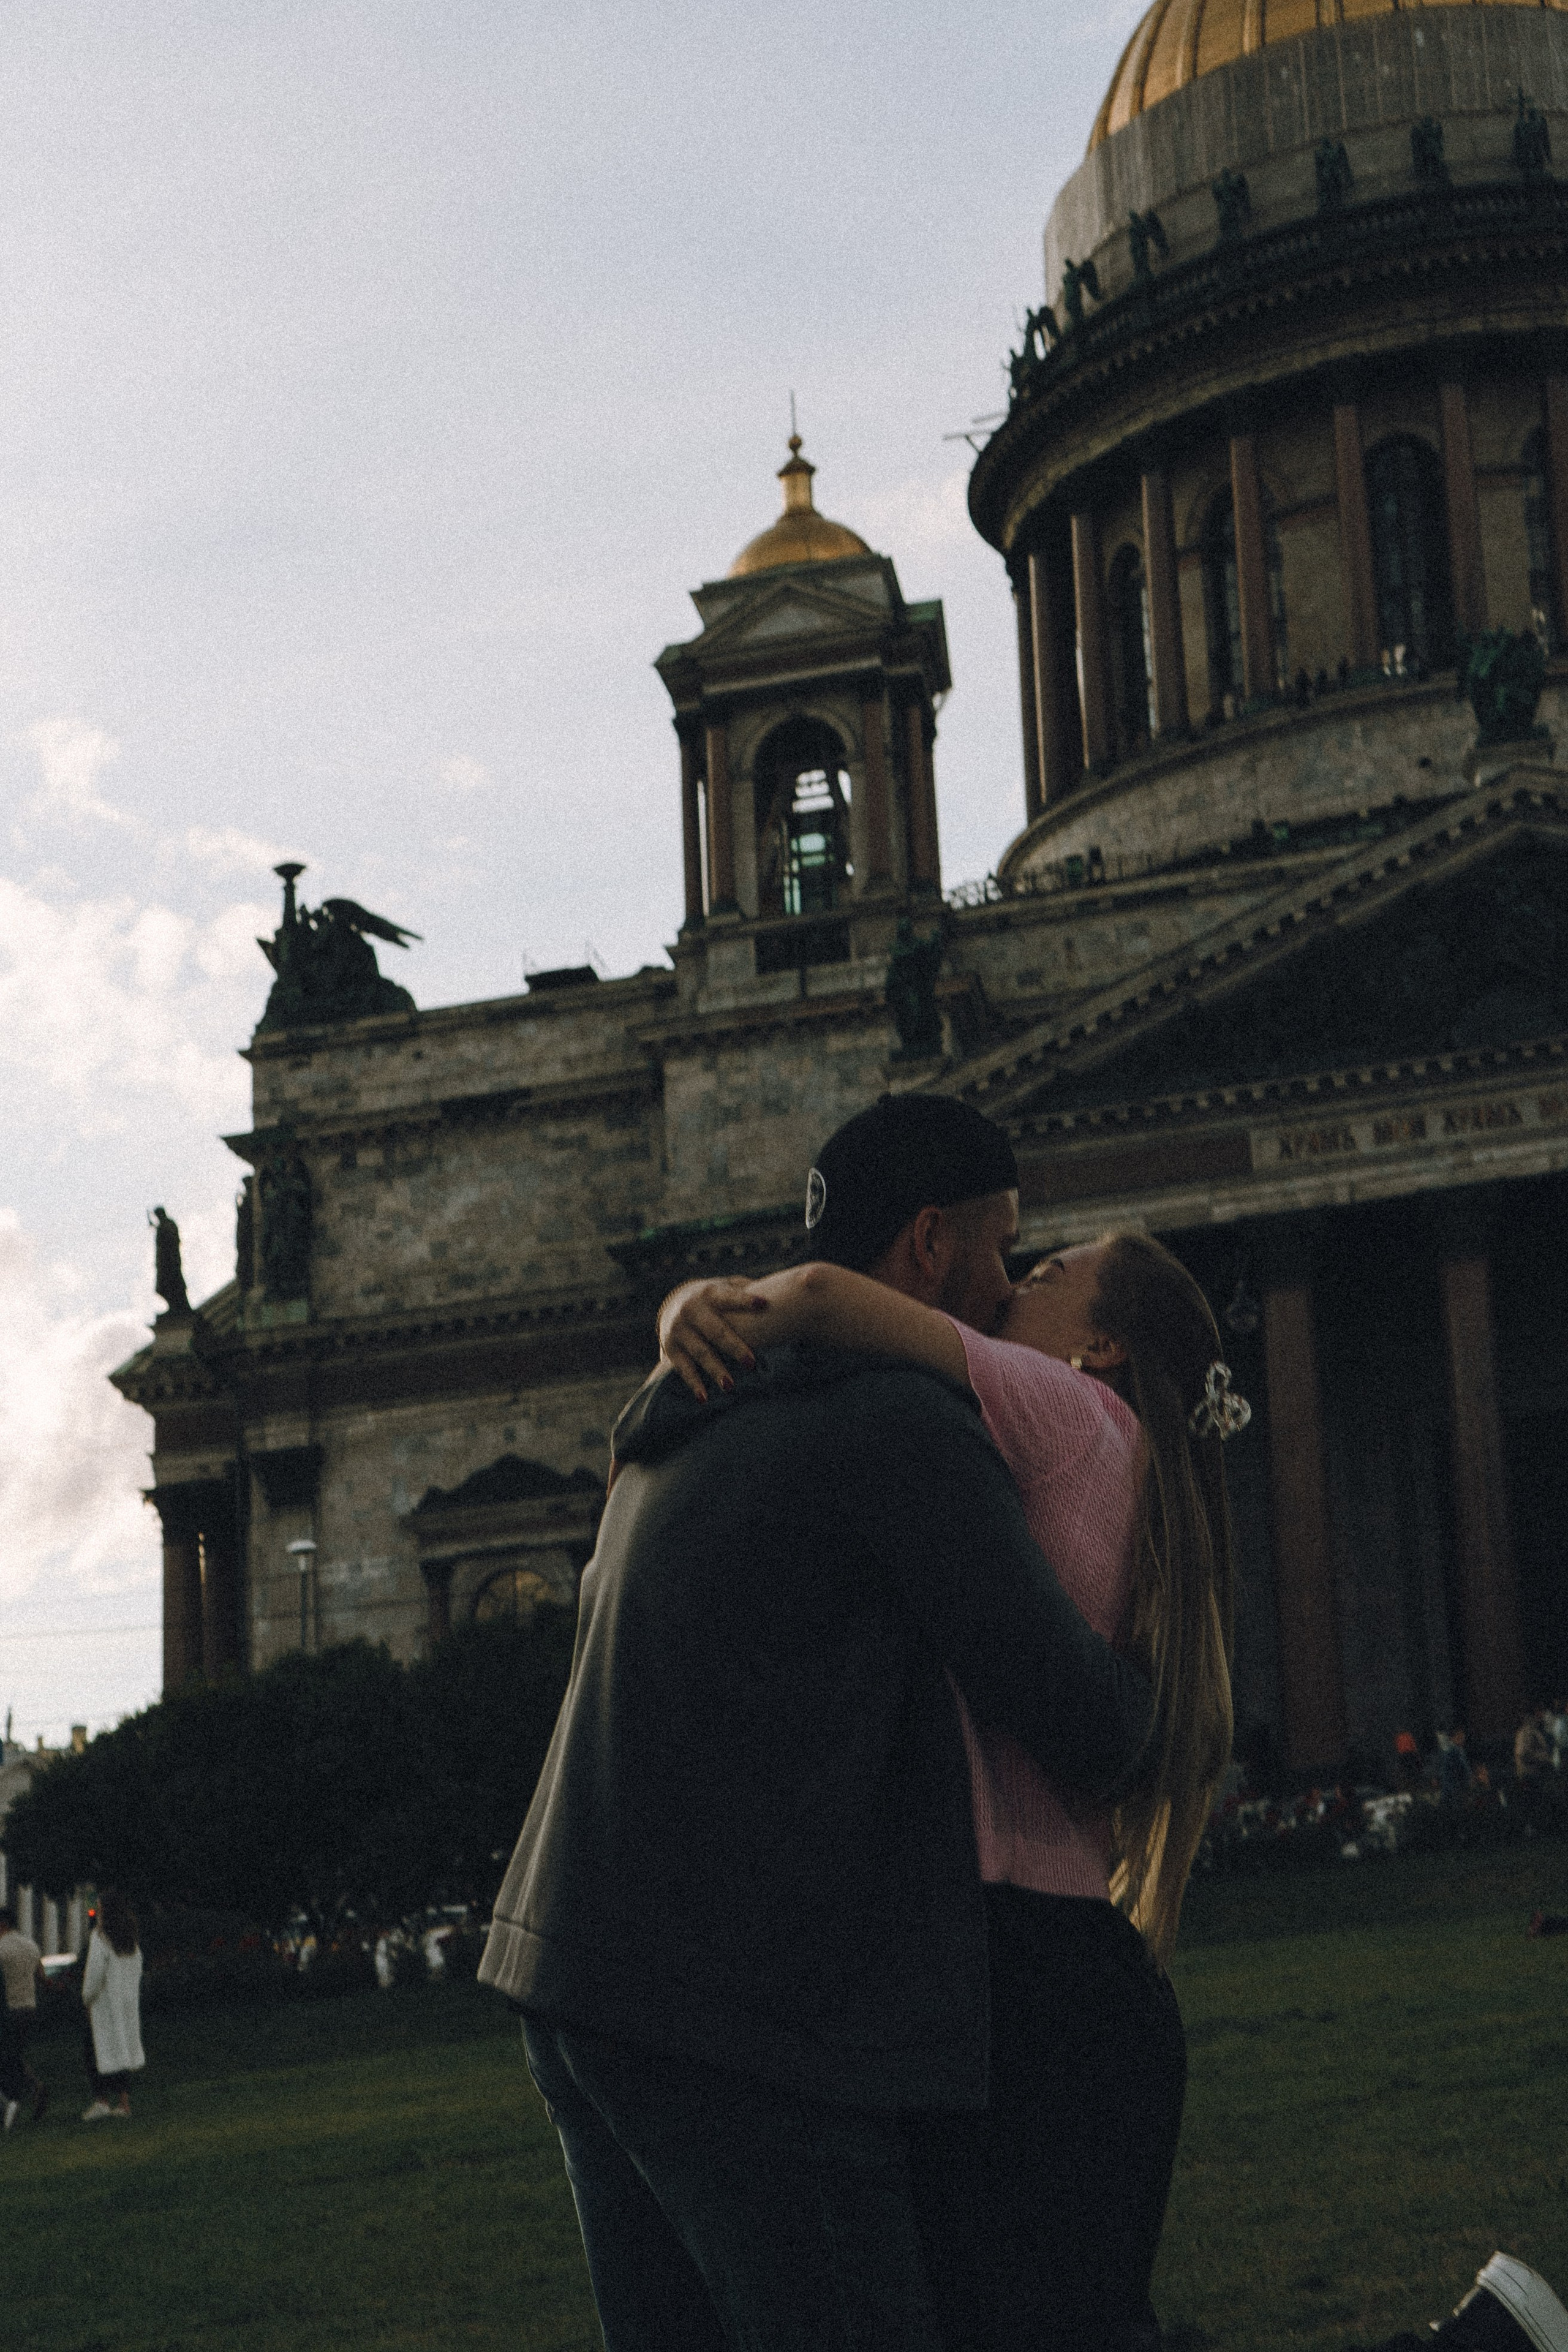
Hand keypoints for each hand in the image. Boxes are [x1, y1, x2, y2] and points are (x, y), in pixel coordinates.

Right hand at [660, 1277, 770, 1400]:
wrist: (672, 1303)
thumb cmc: (714, 1299)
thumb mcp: (724, 1287)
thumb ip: (745, 1288)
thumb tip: (782, 1286)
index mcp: (709, 1293)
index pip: (728, 1297)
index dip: (745, 1300)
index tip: (764, 1304)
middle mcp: (691, 1310)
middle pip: (716, 1331)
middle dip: (734, 1347)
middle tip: (752, 1363)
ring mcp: (679, 1330)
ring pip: (700, 1352)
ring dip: (715, 1369)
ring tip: (731, 1386)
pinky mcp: (670, 1348)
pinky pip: (683, 1368)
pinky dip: (694, 1383)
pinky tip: (704, 1398)